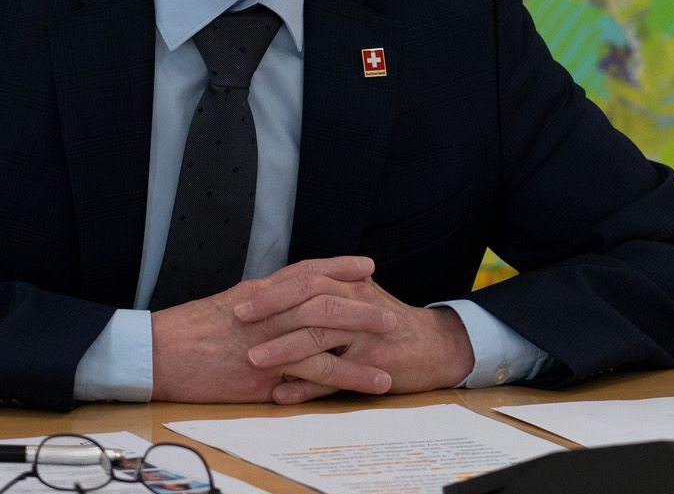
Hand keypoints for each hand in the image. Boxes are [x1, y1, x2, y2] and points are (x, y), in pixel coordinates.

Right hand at [150, 256, 400, 402]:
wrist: (155, 354)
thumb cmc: (183, 333)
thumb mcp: (222, 308)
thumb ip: (255, 305)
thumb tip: (276, 305)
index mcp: (256, 294)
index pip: (305, 272)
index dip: (337, 267)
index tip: (365, 266)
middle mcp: (266, 312)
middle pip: (323, 299)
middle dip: (359, 304)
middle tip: (389, 310)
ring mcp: (266, 340)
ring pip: (325, 333)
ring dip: (363, 339)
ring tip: (392, 346)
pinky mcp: (265, 373)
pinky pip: (314, 372)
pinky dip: (348, 376)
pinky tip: (369, 382)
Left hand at [234, 273, 475, 403]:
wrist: (435, 347)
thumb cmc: (386, 324)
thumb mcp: (356, 299)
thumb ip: (321, 294)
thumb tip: (274, 295)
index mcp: (348, 285)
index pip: (305, 278)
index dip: (272, 289)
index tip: (239, 299)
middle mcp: (356, 304)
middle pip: (309, 300)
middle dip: (271, 310)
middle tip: (239, 321)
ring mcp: (365, 335)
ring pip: (319, 337)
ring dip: (283, 348)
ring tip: (253, 359)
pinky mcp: (373, 365)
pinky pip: (335, 377)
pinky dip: (306, 388)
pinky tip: (282, 395)